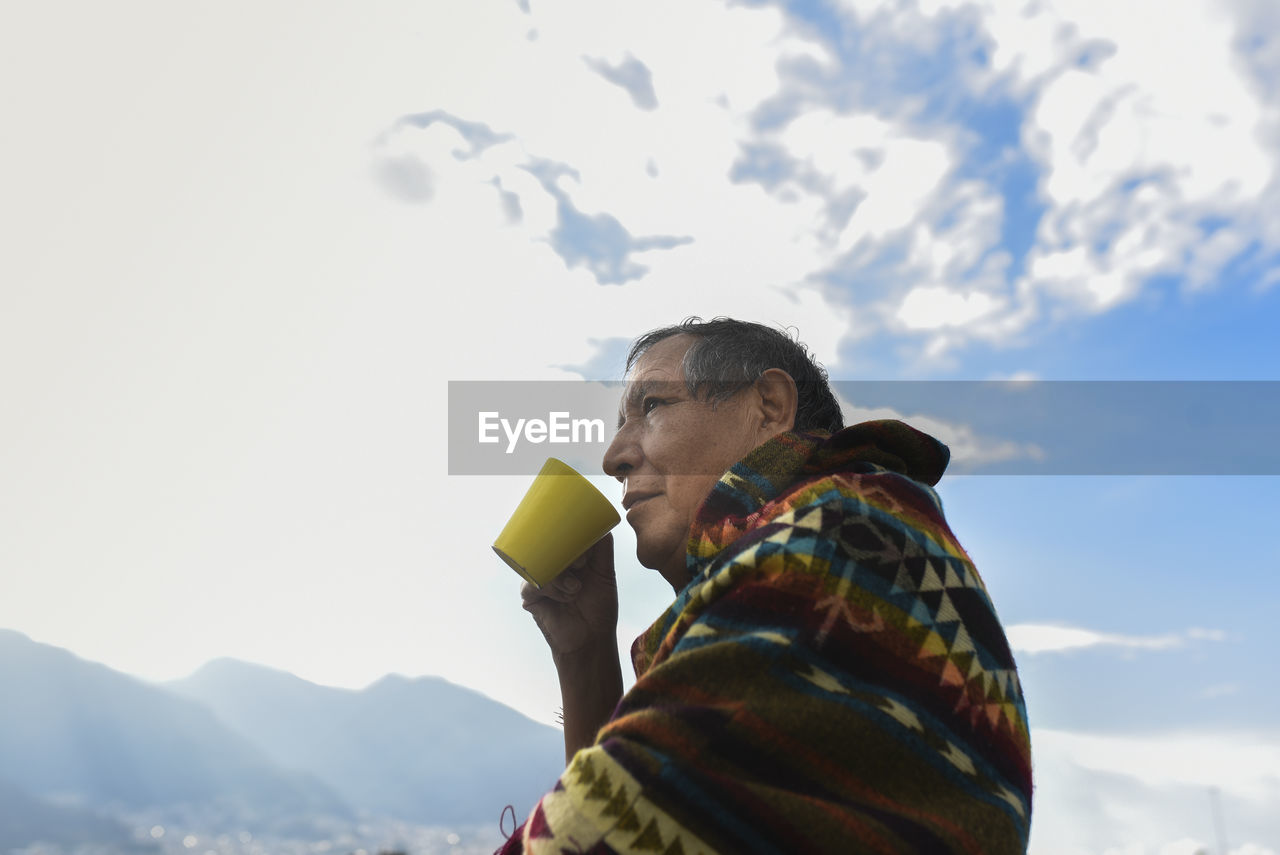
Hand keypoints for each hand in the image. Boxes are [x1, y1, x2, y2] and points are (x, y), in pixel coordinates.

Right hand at [521, 533, 617, 659]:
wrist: (591, 640)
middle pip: (546, 547)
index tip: (586, 550)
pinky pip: (530, 585)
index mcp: (567, 558)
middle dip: (564, 553)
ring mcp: (539, 581)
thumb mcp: (605, 574)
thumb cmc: (599, 607)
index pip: (559, 537)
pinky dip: (551, 589)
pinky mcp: (530, 598)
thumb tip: (602, 526)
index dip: (570, 536)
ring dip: (559, 575)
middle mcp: (550, 567)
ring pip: (537, 565)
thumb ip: (603, 549)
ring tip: (575, 588)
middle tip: (581, 564)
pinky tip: (567, 597)